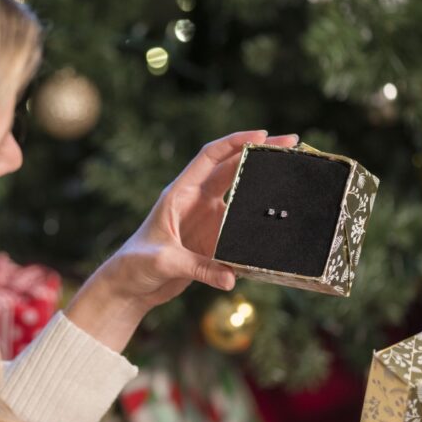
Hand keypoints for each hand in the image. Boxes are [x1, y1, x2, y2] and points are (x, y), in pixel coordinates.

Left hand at [100, 130, 297, 309]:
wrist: (129, 286)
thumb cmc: (135, 264)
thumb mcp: (164, 261)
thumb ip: (197, 267)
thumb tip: (231, 277)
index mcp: (179, 193)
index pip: (209, 158)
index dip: (235, 143)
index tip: (262, 135)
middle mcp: (195, 201)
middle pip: (231, 169)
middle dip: (259, 154)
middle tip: (290, 142)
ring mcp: (206, 219)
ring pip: (240, 194)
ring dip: (263, 184)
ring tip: (292, 173)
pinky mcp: (213, 239)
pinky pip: (239, 226)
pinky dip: (257, 220)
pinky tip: (279, 218)